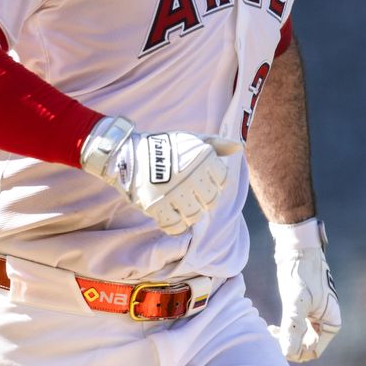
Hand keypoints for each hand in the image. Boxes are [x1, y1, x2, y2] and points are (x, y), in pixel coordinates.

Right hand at [80, 117, 242, 234]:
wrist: (127, 153)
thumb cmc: (163, 146)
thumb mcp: (191, 139)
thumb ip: (216, 144)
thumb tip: (238, 148)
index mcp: (202, 158)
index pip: (222, 180)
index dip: (214, 182)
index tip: (203, 180)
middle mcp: (191, 176)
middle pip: (210, 201)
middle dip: (204, 199)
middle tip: (191, 194)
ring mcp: (174, 193)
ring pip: (195, 215)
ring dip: (190, 212)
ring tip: (180, 204)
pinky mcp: (158, 207)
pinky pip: (176, 226)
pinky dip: (176, 224)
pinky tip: (171, 215)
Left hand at [267, 218, 340, 361]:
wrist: (297, 246)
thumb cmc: (300, 272)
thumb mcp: (295, 301)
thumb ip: (293, 328)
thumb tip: (288, 353)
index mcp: (331, 323)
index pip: (312, 351)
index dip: (295, 351)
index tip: (277, 341)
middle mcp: (327, 320)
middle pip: (307, 345)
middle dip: (289, 344)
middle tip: (270, 335)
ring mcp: (318, 314)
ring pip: (301, 337)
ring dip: (286, 337)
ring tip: (270, 331)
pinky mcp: (308, 306)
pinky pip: (298, 326)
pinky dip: (286, 328)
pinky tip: (273, 326)